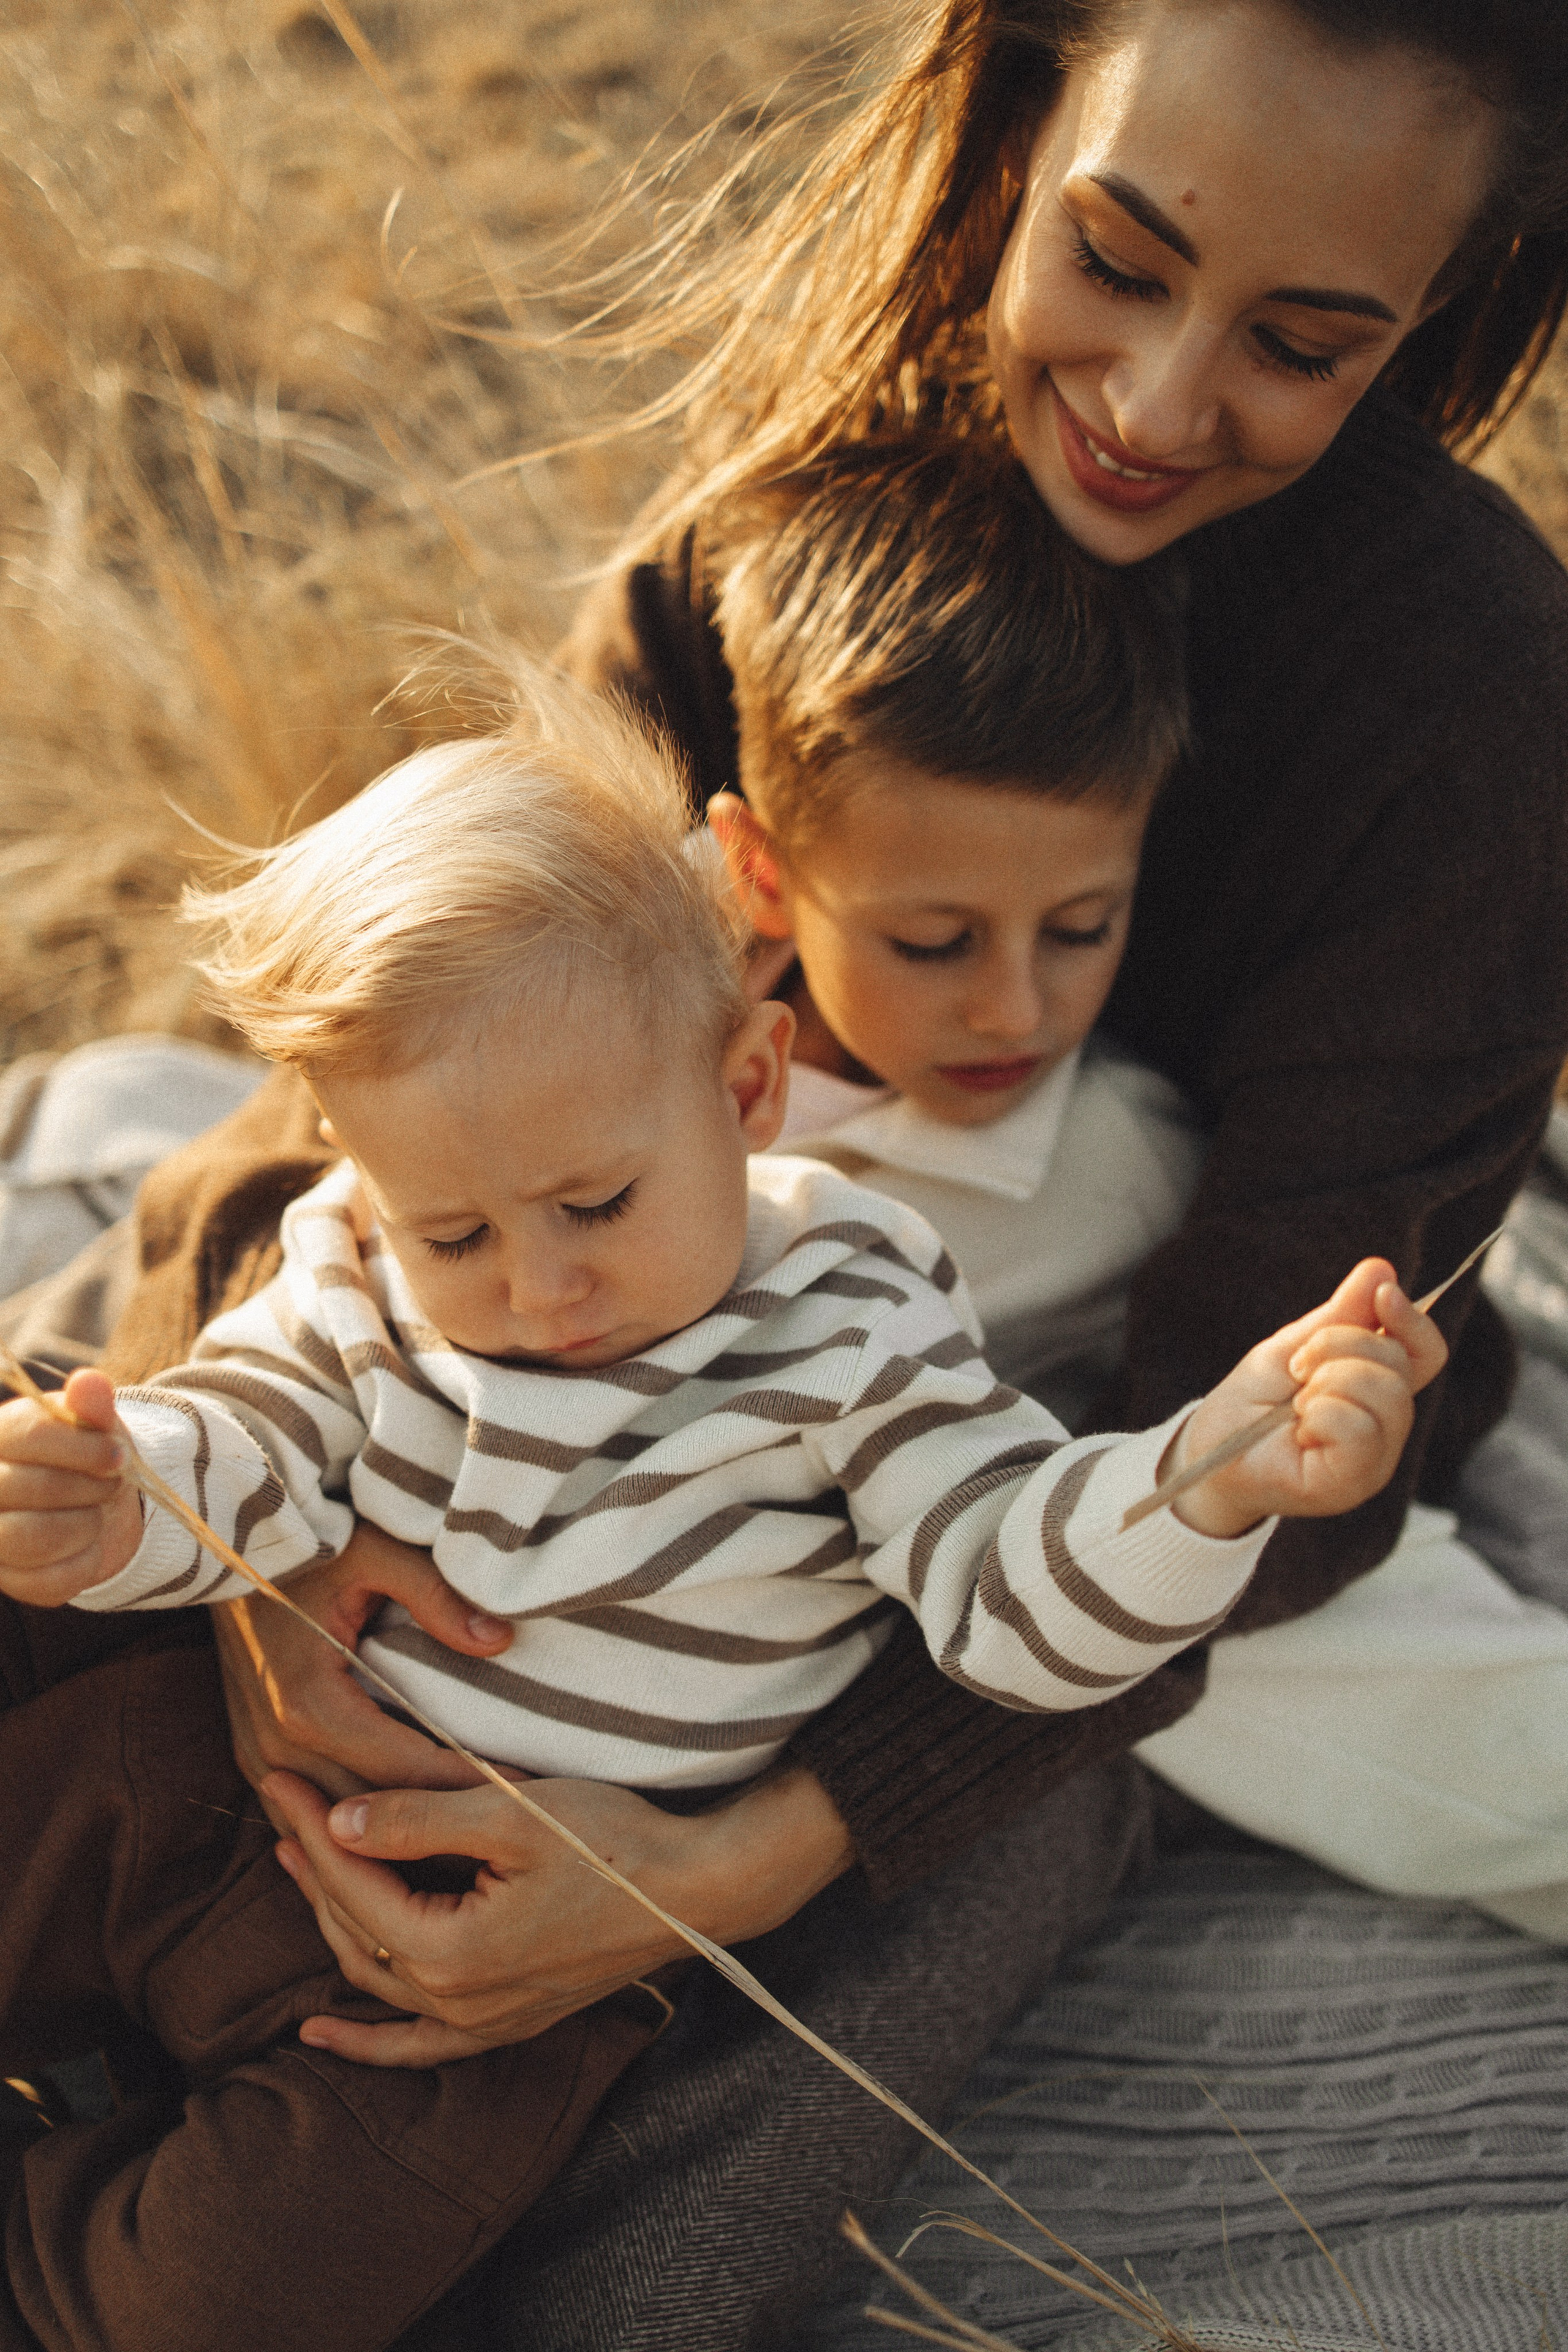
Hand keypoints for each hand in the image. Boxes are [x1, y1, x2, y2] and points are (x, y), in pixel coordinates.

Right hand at [0, 1369, 141, 1602]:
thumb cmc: (89, 1457)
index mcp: (0, 1436)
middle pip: (35, 1487)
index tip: (118, 1454)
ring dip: (86, 1525)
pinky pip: (51, 1579)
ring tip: (95, 1512)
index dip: (83, 1447)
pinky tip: (87, 1543)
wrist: (96, 1506)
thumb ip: (92, 1405)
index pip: (31, 1435)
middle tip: (111, 1483)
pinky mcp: (10, 1579)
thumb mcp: (97, 1426)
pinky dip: (85, 1560)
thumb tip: (89, 1382)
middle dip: (90, 1486)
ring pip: (35, 1538)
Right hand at [212, 1520, 513, 1830]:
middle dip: (441, 1830)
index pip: (406, 1768)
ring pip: (339, 1825)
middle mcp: (277, 1744)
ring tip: (470, 1849)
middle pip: (373, 1815)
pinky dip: (357, 1831)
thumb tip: (499, 1640)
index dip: (469, 1785)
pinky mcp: (255, 1754)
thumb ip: (435, 1595)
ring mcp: (260, 1755)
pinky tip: (406, 1841)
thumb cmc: (307, 1544)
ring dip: (398, 1843)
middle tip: (512, 1834)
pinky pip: (312, 1811)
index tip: (528, 1799)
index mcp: (309, 1704)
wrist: (223, 1546)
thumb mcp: (374, 1551)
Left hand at [264, 1762, 854, 2063]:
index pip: (353, 1883)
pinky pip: (418, 2044)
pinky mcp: (506, 2020)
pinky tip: (321, 2034)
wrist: (696, 1890)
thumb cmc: (613, 1840)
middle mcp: (456, 2001)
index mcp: (451, 1951)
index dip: (309, 1827)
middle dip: (310, 1864)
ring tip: (296, 1861)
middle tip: (279, 1801)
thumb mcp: (512, 1813)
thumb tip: (337, 1823)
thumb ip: (420, 1821)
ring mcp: (481, 2020)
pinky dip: (368, 2041)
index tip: (277, 1779)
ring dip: (331, 1920)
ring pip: (377, 1973)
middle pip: (355, 1927)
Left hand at [1171, 1257, 1447, 1538]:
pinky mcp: (1350, 1484)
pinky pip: (1359, 1429)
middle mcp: (1385, 1429)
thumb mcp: (1294, 1347)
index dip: (1413, 1319)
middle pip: (1399, 1364)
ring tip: (1296, 1402)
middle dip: (1340, 1345)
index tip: (1382, 1294)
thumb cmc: (1250, 1404)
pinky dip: (1322, 1415)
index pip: (1426, 1353)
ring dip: (1328, 1381)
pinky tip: (1299, 1429)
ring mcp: (1373, 1461)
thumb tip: (1382, 1270)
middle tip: (1297, 1368)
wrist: (1207, 1451)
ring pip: (1386, 1393)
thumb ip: (1341, 1316)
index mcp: (1376, 1394)